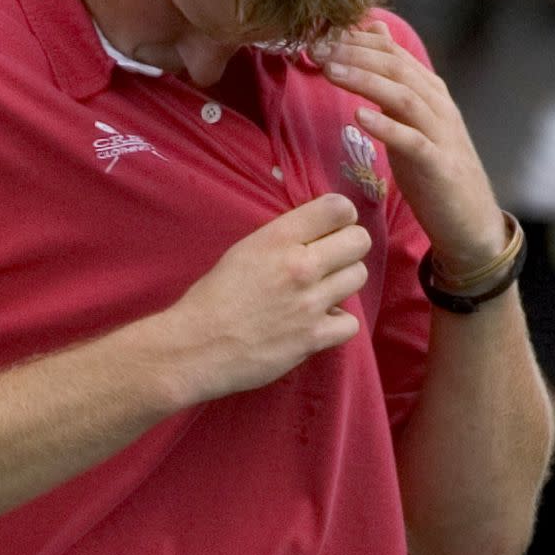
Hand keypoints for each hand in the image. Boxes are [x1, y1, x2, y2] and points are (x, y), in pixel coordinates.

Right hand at [164, 192, 371, 402]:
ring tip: (322, 291)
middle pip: (359, 241)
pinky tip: (320, 322)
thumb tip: (316, 235)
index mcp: (278, 238)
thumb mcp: (244, 251)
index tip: (330, 228)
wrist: (196, 346)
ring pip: (358, 277)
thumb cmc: (213, 297)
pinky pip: (351, 323)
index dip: (341, 216)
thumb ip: (282, 239)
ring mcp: (310, 303)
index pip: (338, 208)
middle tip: (331, 260)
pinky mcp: (313, 337)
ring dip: (343, 282)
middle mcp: (300, 266)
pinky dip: (339, 323)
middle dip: (349, 247)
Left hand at [315, 23, 505, 273]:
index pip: (393, 53)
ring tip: (330, 72)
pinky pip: (413, 141)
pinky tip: (360, 117)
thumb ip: (393, 83)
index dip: (357, 40)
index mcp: (429, 92)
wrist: (469, 220)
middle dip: (355, 54)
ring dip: (365, 81)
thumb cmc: (433, 171)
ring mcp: (441, 134)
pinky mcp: (439, 165)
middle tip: (318, 48)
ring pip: (403, 97)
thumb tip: (375, 35)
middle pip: (396, 68)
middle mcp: (438, 106)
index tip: (320, 34)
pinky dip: (387, 126)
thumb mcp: (409, 121)